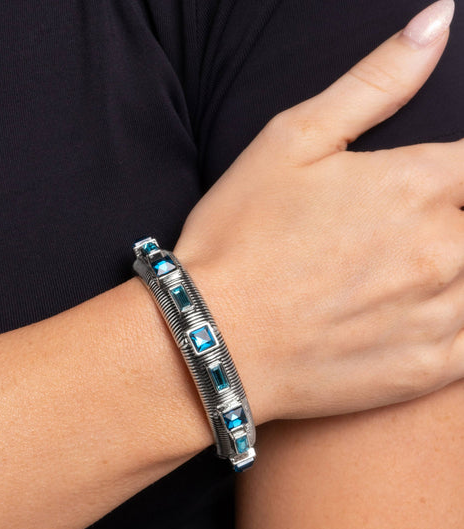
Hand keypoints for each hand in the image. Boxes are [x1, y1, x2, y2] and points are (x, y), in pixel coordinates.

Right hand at [173, 0, 461, 422]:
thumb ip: (376, 82)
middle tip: (395, 237)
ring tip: (402, 273)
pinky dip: (457, 324)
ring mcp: (439, 317)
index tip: (438, 189)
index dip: (459, 175)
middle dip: (454, 220)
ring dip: (455, 272)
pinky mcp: (427, 371)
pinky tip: (423, 316)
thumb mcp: (292, 140)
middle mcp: (443, 250)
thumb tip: (439, 20)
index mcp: (419, 185)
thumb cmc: (241, 239)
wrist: (211, 341)